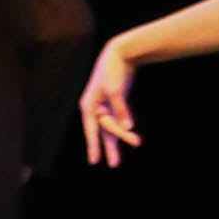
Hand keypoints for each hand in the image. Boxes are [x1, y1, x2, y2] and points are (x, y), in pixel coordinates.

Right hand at [79, 49, 144, 166]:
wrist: (119, 54)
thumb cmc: (114, 71)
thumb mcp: (116, 91)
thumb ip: (121, 110)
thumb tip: (128, 128)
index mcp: (89, 106)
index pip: (91, 130)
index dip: (93, 146)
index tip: (94, 161)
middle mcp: (94, 108)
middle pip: (104, 130)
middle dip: (109, 147)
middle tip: (114, 165)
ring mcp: (104, 105)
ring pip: (110, 128)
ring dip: (117, 141)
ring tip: (116, 161)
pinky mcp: (114, 102)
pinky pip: (117, 119)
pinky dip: (122, 128)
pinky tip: (129, 136)